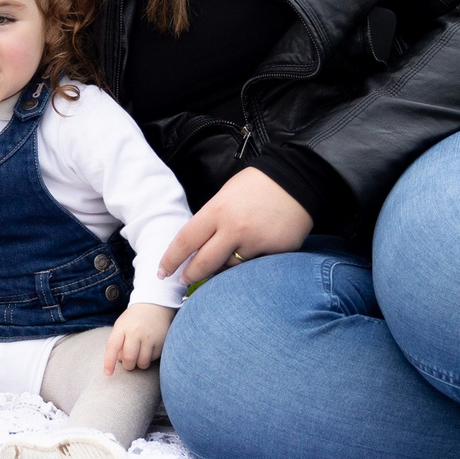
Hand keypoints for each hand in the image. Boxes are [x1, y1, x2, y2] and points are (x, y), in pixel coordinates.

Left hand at [101, 302, 173, 372]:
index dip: (109, 362)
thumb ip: (117, 343)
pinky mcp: (161, 342)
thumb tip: (118, 361)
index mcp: (122, 327)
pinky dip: (149, 359)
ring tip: (139, 356)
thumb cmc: (133, 320)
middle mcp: (136, 332)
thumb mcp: (121, 326)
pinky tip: (148, 350)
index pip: (112, 346)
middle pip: (129, 358)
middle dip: (127, 365)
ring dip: (139, 364)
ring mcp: (150, 337)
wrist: (155, 305)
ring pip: (142, 362)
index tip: (108, 373)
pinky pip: (153, 359)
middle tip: (128, 362)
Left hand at [158, 166, 312, 284]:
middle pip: (203, 264)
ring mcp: (256, 242)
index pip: (186, 241)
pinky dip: (248, 266)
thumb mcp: (225, 195)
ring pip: (229, 269)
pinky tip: (251, 256)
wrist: (297, 178)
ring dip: (222, 270)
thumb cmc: (257, 185)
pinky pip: (254, 267)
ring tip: (222, 262)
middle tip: (184, 280)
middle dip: (190, 275)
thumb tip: (197, 246)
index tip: (162, 271)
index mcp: (217, 211)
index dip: (170, 260)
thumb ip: (212, 221)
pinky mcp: (275, 251)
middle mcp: (234, 229)